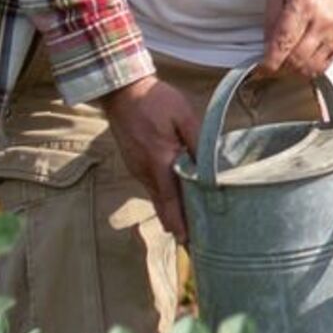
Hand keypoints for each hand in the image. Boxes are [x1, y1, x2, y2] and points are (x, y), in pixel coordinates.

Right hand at [102, 75, 199, 243]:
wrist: (122, 90)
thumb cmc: (156, 100)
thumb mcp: (185, 116)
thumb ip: (198, 142)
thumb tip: (211, 166)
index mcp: (158, 161)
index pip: (170, 201)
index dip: (180, 222)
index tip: (189, 242)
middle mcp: (144, 171)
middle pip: (163, 205)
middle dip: (178, 223)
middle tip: (196, 241)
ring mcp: (137, 168)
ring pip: (157, 196)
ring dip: (173, 210)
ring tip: (193, 223)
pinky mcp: (135, 163)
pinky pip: (153, 185)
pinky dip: (165, 196)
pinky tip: (179, 198)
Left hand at [260, 0, 332, 81]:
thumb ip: (271, 15)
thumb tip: (267, 44)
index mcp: (302, 4)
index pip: (283, 42)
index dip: (270, 60)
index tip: (263, 67)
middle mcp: (320, 21)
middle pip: (297, 59)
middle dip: (281, 68)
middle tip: (273, 65)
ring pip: (311, 66)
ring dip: (296, 71)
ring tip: (288, 64)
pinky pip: (325, 65)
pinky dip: (311, 69)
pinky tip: (303, 62)